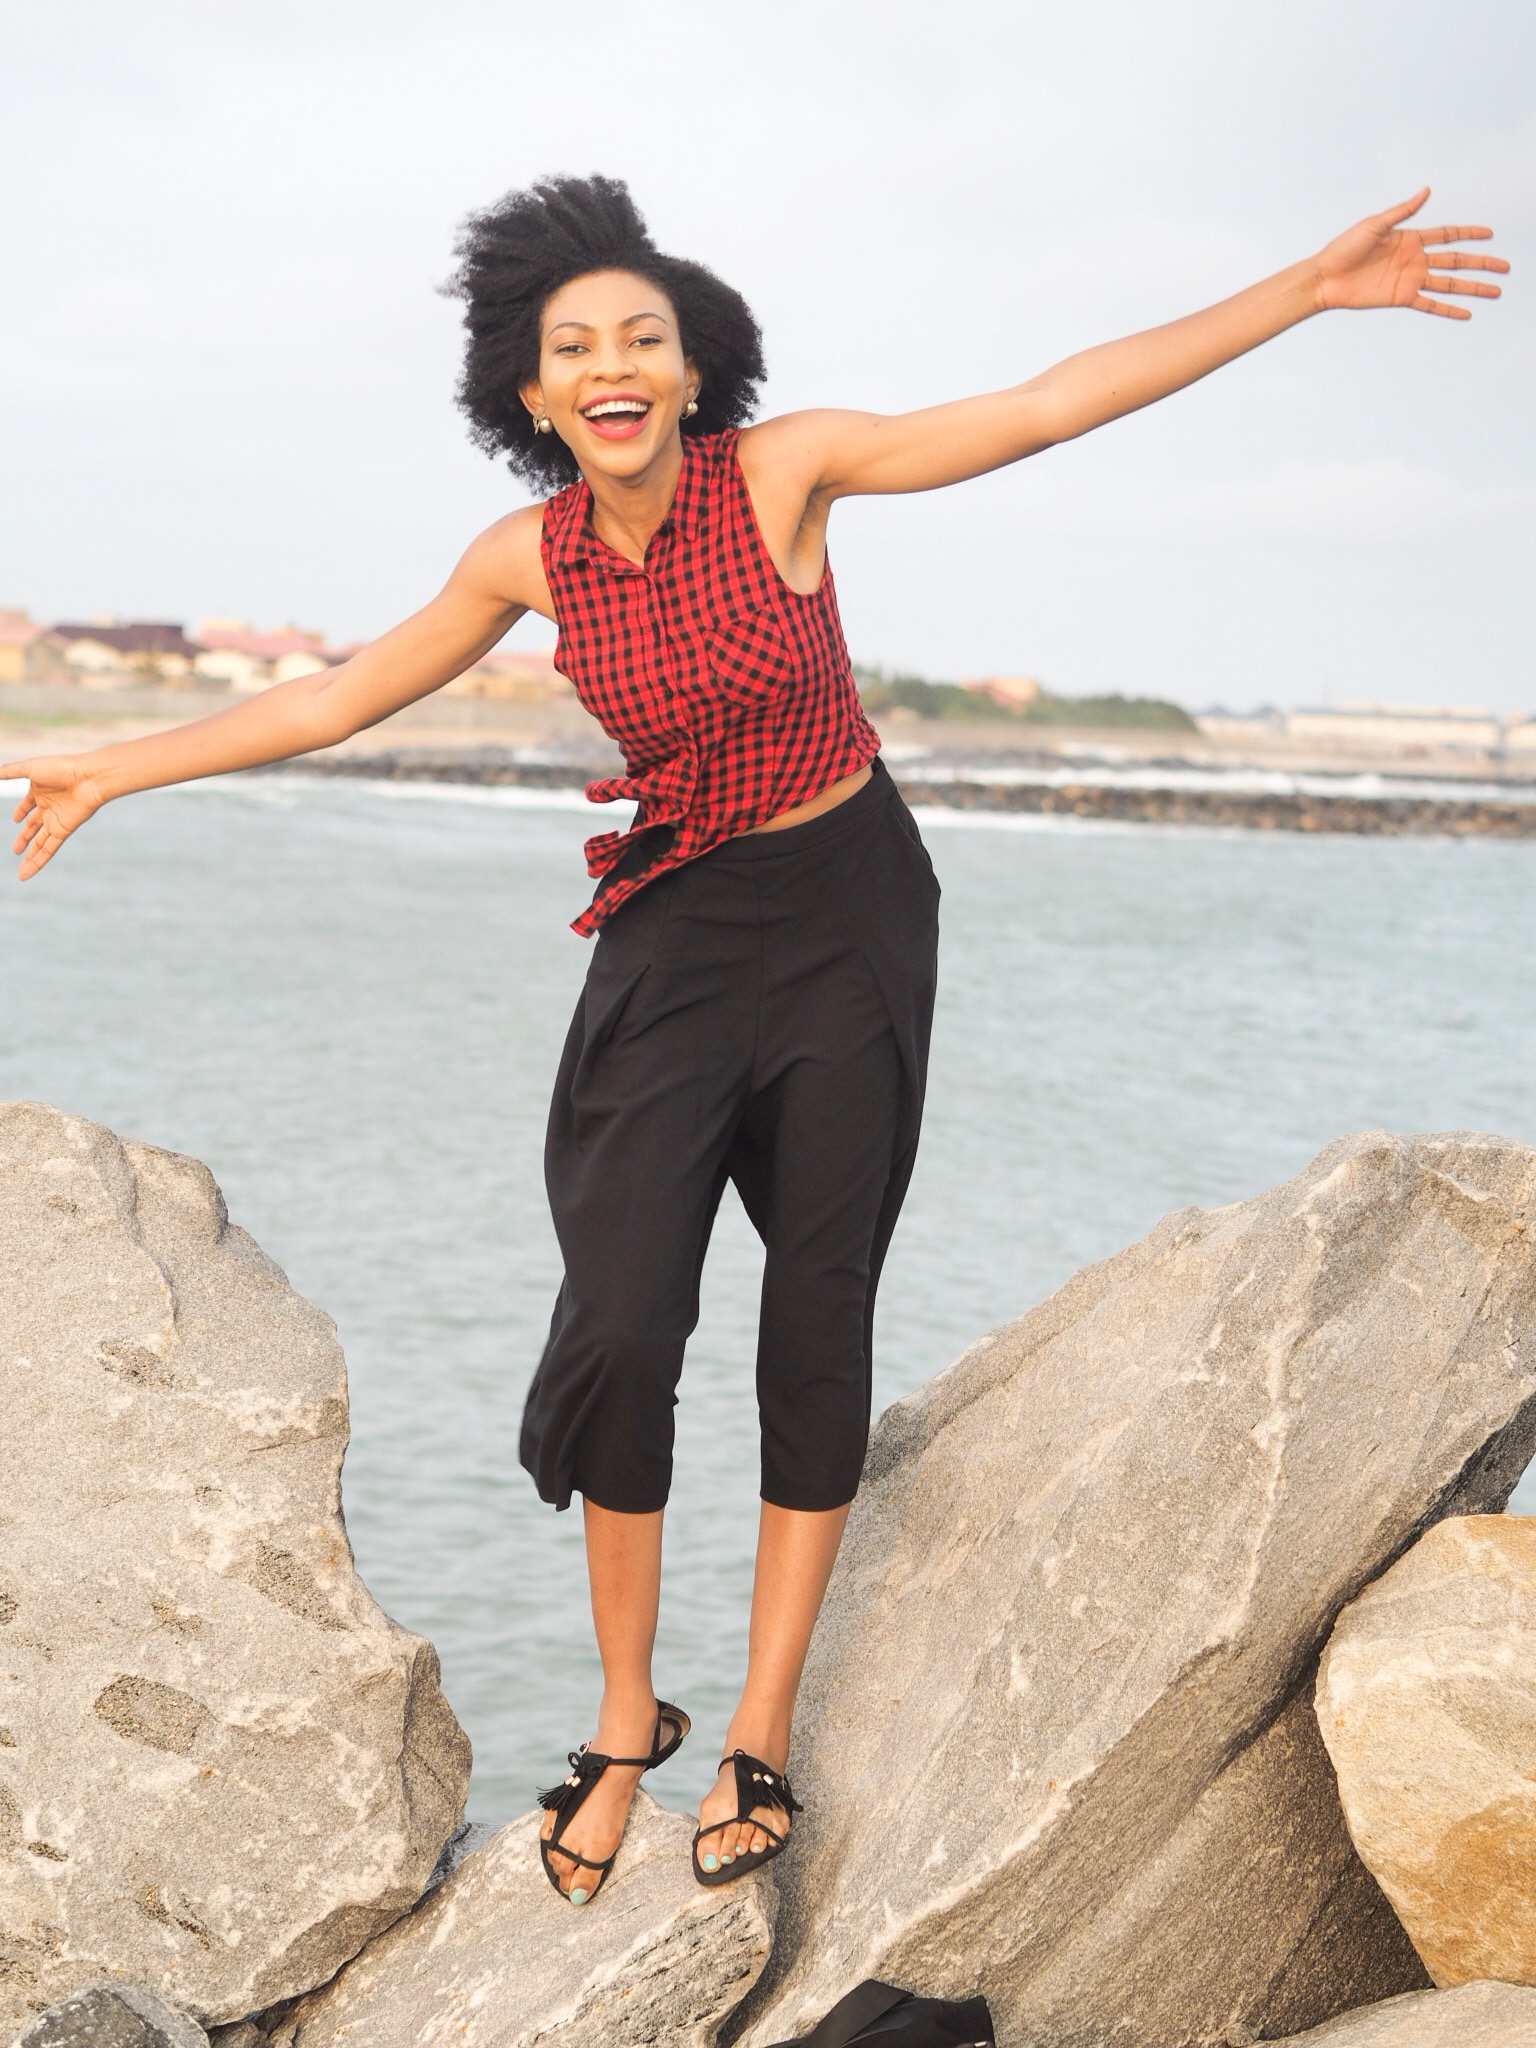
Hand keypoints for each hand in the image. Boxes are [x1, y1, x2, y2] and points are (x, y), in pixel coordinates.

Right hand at [2, 755, 108, 879]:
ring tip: (21, 869)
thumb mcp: (29, 768)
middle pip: (33, 827)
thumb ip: (11, 771)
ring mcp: (55, 821)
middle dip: (24, 838)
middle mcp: (49, 808)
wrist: (88, 778)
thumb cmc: (62, 768)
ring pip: (40, 843)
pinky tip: (27, 872)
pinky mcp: (63, 831)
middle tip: (15, 849)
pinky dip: (37, 862)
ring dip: (30, 856)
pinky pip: (48, 850)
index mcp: (41, 792)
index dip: (21, 811)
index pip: (28, 805)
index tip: (15, 819)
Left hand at [1315, 187, 1508, 317]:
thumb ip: (1403, 211)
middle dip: (1482, 263)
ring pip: (1450, 284)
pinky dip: (1449, 310)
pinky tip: (1467, 314)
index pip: (1448, 235)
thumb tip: (1427, 190)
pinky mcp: (1402, 298)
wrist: (1326, 277)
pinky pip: (1431, 305)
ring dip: (1473, 288)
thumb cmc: (1345, 247)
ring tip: (1496, 291)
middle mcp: (1415, 260)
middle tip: (1505, 267)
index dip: (1469, 234)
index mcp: (1411, 238)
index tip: (1490, 234)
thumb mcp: (1375, 224)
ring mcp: (1410, 280)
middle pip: (1457, 261)